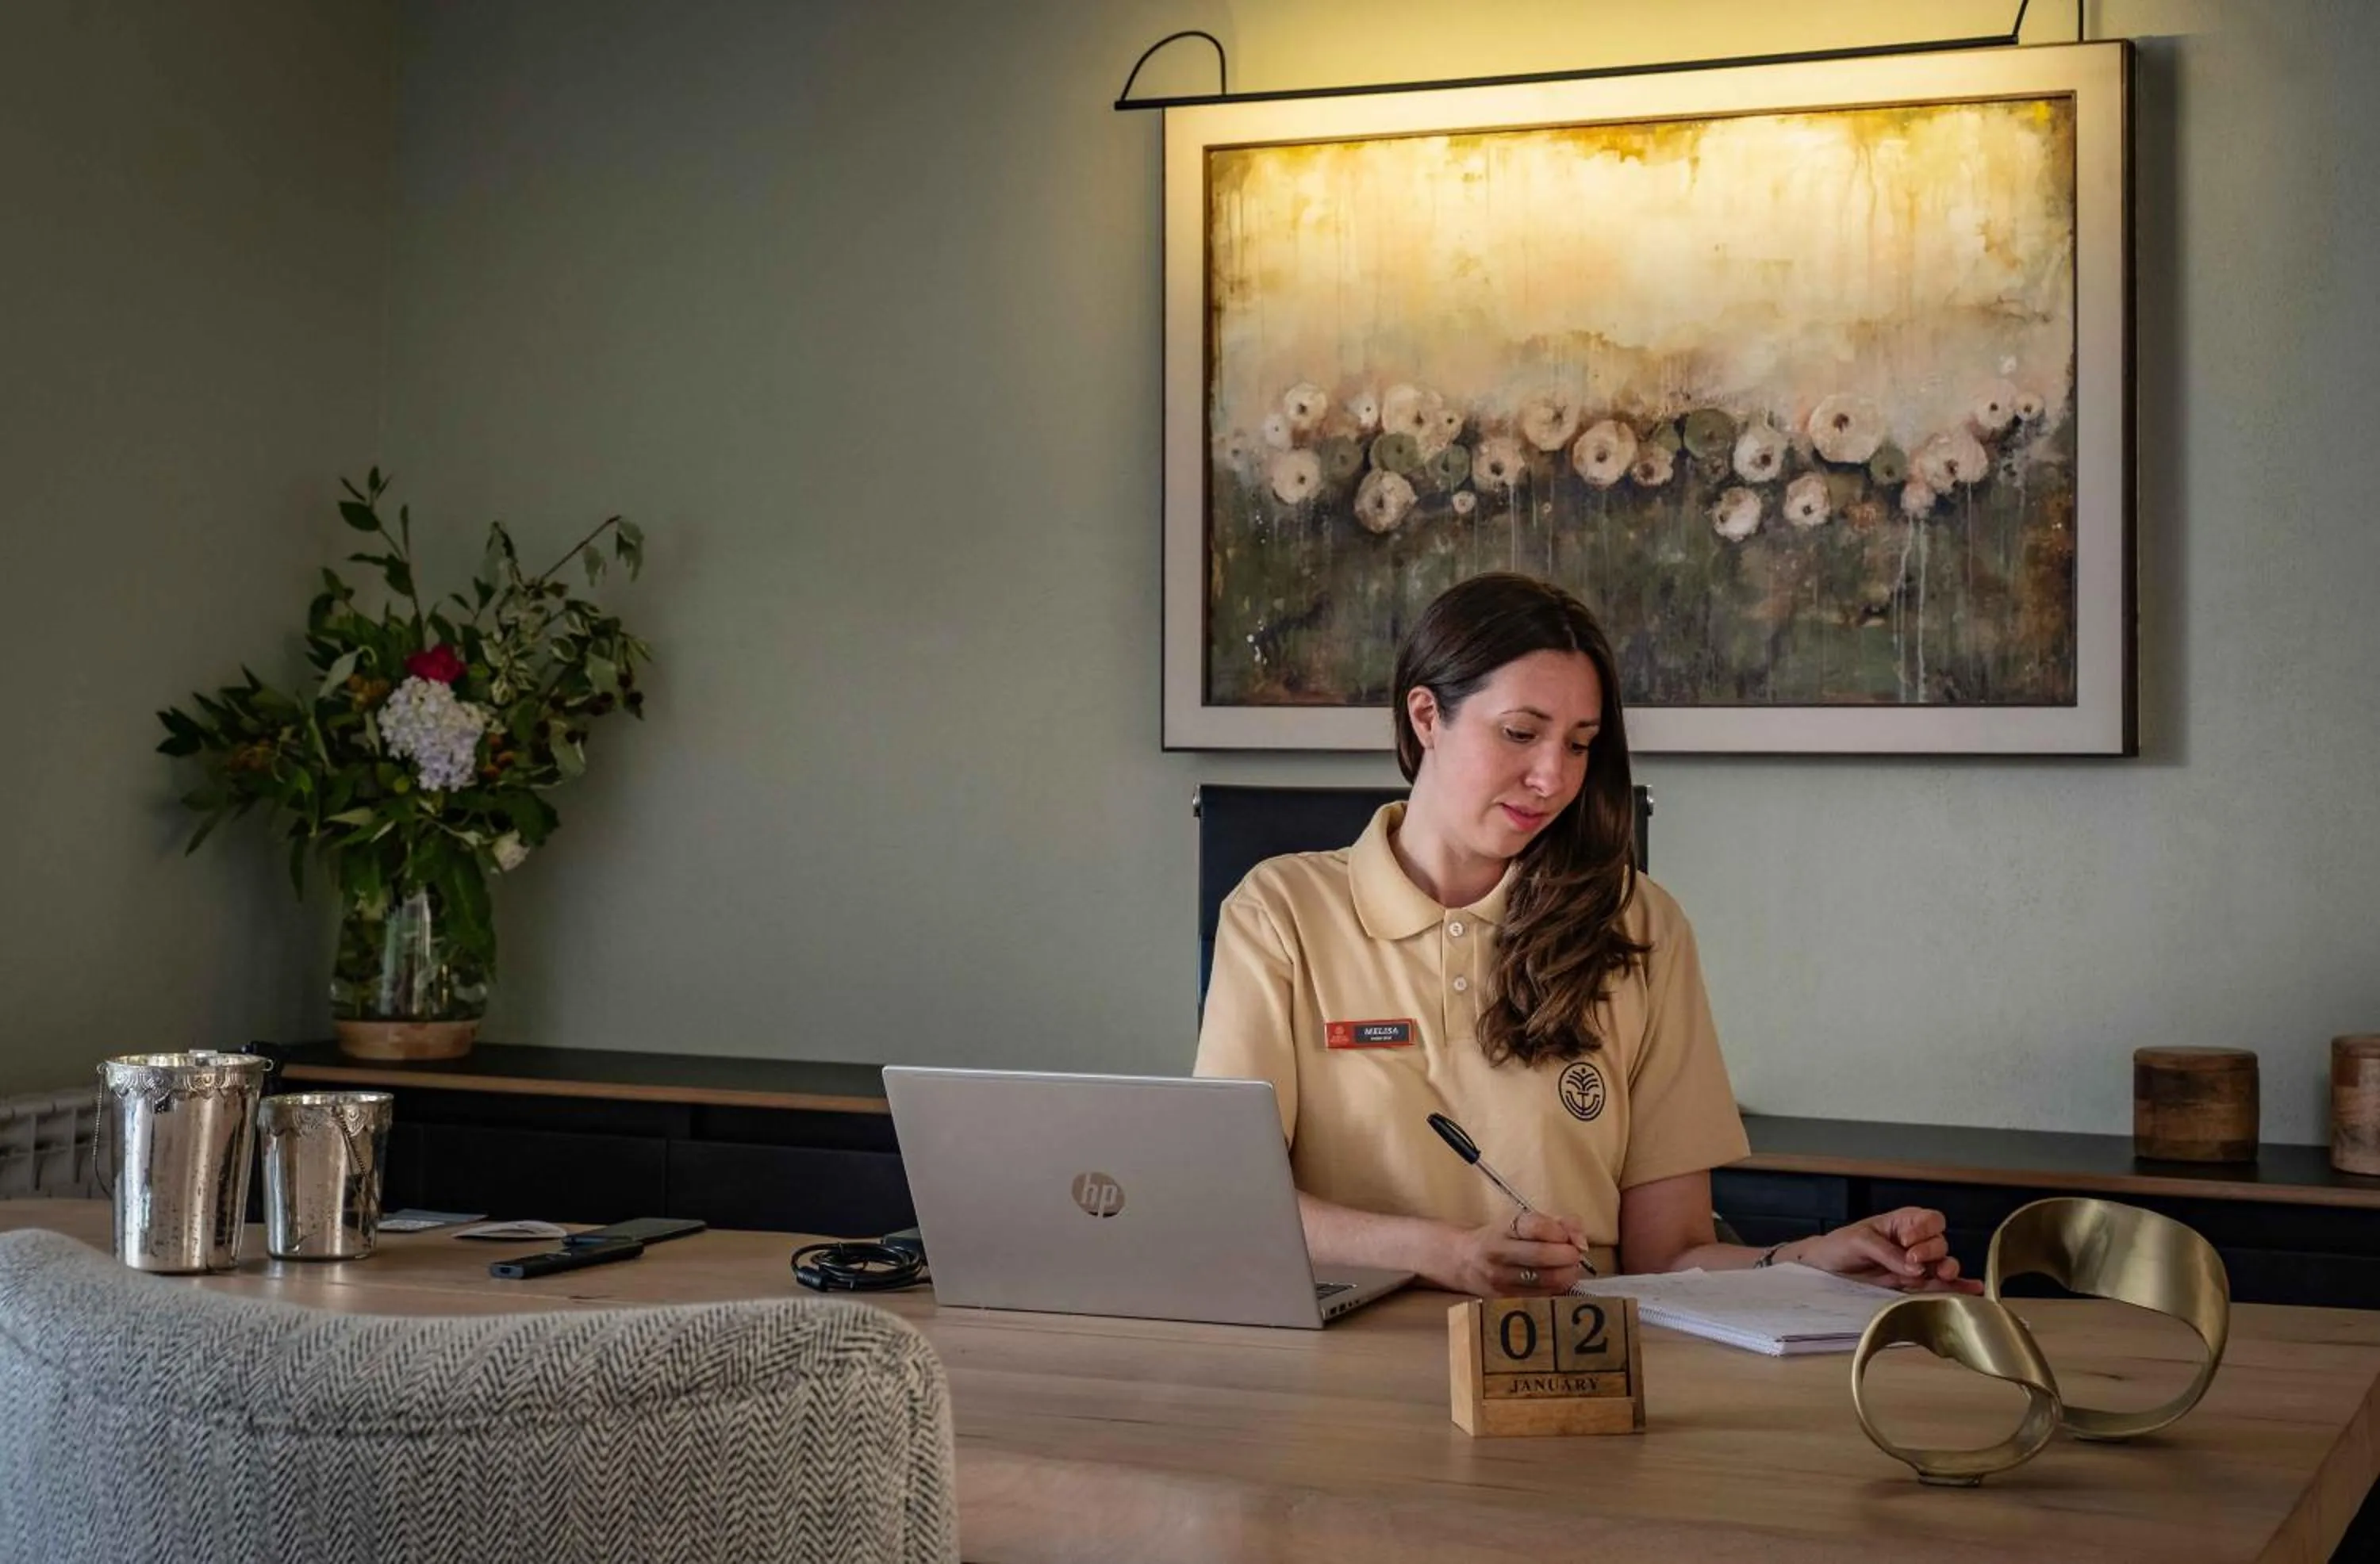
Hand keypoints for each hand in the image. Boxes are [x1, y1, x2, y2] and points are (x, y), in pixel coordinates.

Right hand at [1431, 1210, 1590, 1296]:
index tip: (1567, 1236)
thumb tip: (1581, 1242)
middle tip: (1575, 1255)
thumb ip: (1557, 1224)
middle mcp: (1498, 1252)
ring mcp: (1500, 1278)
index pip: (1536, 1226)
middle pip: (1542, 1255)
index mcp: (1503, 1228)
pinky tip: (1558, 1281)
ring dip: (1567, 1275)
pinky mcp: (1504, 1298)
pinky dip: (1557, 1289)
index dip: (1560, 1231)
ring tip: (1570, 1269)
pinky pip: (1541, 1296)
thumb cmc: (1500, 1237)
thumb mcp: (1521, 1222)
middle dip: (1568, 1256)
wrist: (1461, 1260)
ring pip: (1544, 1280)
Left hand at [1783, 1207, 1981, 1292]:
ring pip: (1943, 1265)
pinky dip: (1956, 1288)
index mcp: (1902, 1223)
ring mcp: (1916, 1265)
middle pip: (1940, 1243)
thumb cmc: (1840, 1246)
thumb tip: (1915, 1268)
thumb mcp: (1858, 1241)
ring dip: (1948, 1269)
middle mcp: (1914, 1243)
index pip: (1930, 1220)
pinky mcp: (1913, 1286)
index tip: (1907, 1241)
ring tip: (1943, 1274)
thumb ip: (1887, 1252)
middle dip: (1931, 1251)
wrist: (1825, 1270)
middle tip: (1912, 1260)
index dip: (1925, 1229)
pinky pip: (1939, 1286)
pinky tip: (1973, 1290)